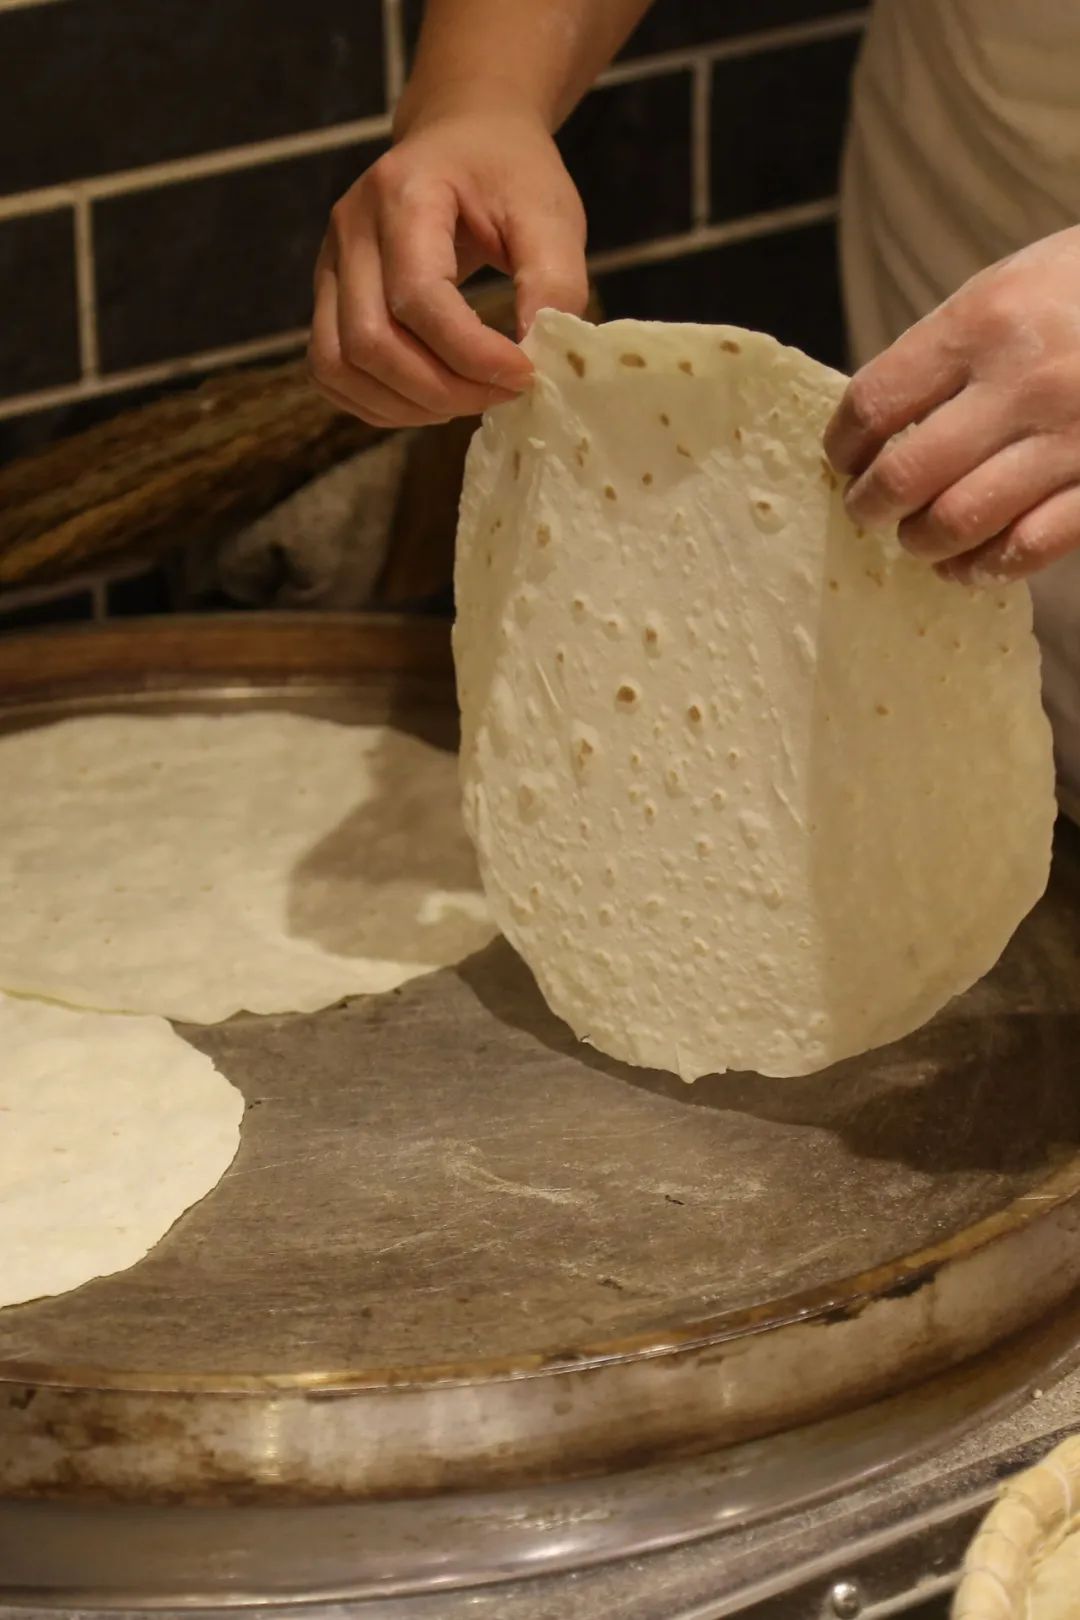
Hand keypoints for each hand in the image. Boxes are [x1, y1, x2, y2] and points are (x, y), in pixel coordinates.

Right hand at [308, 101, 587, 427]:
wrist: (465, 137)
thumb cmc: (509, 173)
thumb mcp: (550, 214)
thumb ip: (555, 282)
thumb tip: (538, 359)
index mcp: (403, 193)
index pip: (419, 297)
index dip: (472, 353)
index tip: (525, 374)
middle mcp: (350, 228)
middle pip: (371, 342)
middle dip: (442, 389)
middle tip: (501, 395)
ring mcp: (329, 264)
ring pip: (340, 365)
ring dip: (406, 405)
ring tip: (467, 400)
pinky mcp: (328, 297)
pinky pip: (331, 372)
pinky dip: (378, 403)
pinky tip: (430, 400)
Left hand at [825, 226, 1079, 583]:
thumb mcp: (1012, 286)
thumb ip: (947, 351)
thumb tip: (876, 425)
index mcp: (986, 320)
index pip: (874, 404)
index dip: (842, 446)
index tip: (842, 460)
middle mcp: (1024, 383)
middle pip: (905, 476)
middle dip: (869, 506)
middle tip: (868, 509)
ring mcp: (1069, 438)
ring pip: (958, 522)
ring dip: (921, 542)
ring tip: (918, 536)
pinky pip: (1027, 548)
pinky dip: (984, 566)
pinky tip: (968, 563)